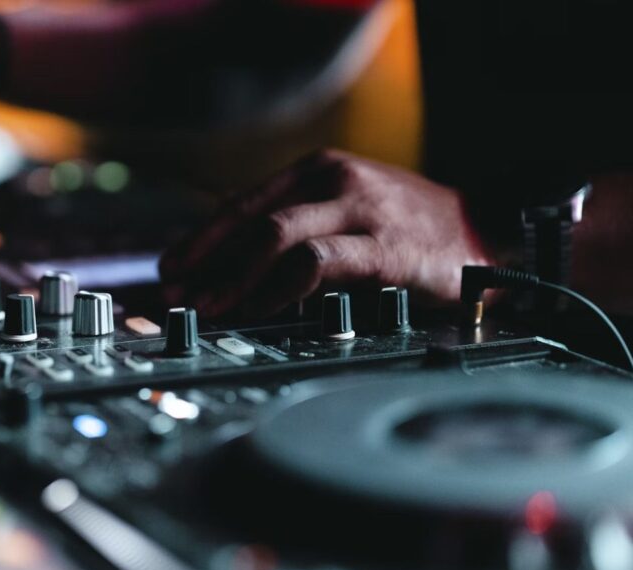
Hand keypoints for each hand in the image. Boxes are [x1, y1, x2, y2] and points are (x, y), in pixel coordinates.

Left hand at [159, 149, 494, 317]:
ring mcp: (359, 211)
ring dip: (232, 278)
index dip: (200, 240)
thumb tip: (232, 264)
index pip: (240, 204)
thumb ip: (297, 226)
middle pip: (247, 220)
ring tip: (208, 308)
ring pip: (273, 238)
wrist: (488, 230)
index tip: (170, 269)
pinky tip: (258, 310)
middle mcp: (333, 181)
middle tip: (176, 294)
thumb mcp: (346, 210)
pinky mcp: (383, 247)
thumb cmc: (410, 227)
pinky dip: (277, 290)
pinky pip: (314, 265)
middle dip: (203, 261)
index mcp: (317, 170)